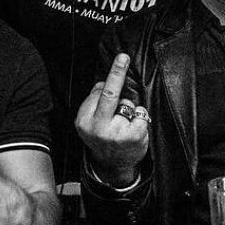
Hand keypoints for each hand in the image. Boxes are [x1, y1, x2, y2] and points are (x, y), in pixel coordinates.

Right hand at [75, 53, 148, 187]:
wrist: (112, 166)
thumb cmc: (102, 137)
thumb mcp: (90, 122)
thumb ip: (94, 101)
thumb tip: (104, 82)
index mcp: (84, 121)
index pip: (98, 93)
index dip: (112, 79)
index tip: (121, 58)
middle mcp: (98, 127)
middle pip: (109, 95)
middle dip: (117, 74)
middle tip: (124, 57)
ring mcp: (116, 133)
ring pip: (128, 105)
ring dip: (129, 110)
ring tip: (124, 125)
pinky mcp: (133, 137)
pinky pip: (140, 114)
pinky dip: (140, 118)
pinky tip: (133, 129)